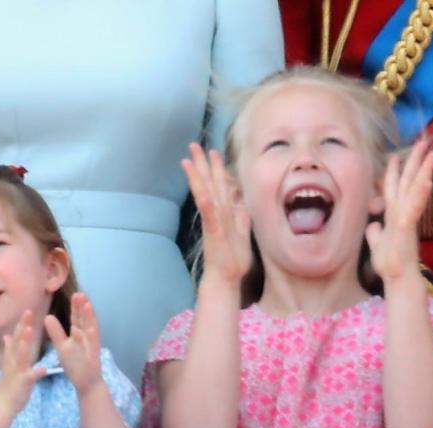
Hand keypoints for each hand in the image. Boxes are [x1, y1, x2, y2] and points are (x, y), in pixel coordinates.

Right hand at [0, 310, 45, 415]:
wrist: (2, 404)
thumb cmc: (8, 384)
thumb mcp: (8, 363)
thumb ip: (10, 349)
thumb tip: (7, 335)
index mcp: (12, 355)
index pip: (17, 336)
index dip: (22, 323)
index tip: (28, 309)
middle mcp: (13, 360)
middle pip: (18, 340)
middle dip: (23, 326)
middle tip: (28, 311)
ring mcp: (17, 370)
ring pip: (21, 354)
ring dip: (25, 342)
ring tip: (30, 330)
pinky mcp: (22, 382)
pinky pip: (30, 376)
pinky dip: (36, 372)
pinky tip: (44, 369)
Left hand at [45, 292, 101, 394]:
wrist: (86, 383)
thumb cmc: (75, 365)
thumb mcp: (62, 346)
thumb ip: (56, 332)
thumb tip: (47, 316)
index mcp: (79, 335)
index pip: (77, 318)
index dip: (76, 307)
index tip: (74, 294)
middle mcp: (87, 338)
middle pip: (85, 320)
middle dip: (83, 308)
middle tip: (80, 293)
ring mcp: (92, 346)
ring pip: (91, 329)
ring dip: (90, 318)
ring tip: (87, 305)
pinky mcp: (93, 356)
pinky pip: (93, 346)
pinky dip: (92, 337)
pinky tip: (91, 329)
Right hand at [181, 143, 251, 284]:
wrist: (227, 277)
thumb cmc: (233, 258)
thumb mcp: (243, 232)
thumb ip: (242, 215)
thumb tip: (243, 200)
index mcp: (224, 212)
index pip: (220, 185)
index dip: (217, 168)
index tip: (213, 151)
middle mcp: (216, 213)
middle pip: (209, 184)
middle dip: (202, 164)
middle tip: (194, 144)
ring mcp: (213, 222)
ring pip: (206, 194)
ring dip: (199, 177)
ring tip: (190, 159)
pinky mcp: (213, 233)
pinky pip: (209, 216)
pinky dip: (206, 204)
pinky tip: (203, 193)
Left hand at [366, 140, 432, 281]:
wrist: (396, 278)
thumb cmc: (389, 263)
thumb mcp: (377, 243)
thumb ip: (375, 232)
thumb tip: (372, 226)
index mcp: (395, 213)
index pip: (395, 187)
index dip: (395, 171)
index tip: (396, 155)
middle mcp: (403, 212)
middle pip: (409, 182)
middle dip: (415, 161)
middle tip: (423, 142)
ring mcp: (407, 219)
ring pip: (415, 190)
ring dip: (424, 171)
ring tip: (432, 154)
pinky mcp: (408, 228)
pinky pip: (414, 208)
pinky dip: (420, 194)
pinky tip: (427, 181)